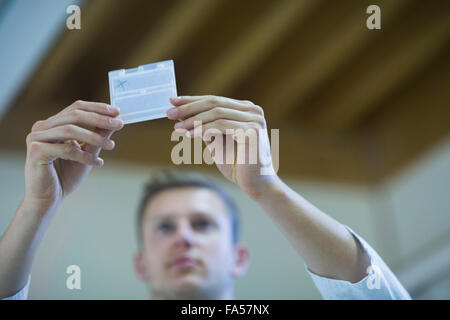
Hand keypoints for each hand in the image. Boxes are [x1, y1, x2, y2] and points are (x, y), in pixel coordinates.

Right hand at [23, 100, 123, 215]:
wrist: (48, 200)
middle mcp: (42, 128)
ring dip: (94, 137)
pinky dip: (84, 156)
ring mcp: (36, 138)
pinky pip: (66, 149)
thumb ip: (98, 136)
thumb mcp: (88, 152)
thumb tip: (114, 121)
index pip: (76, 108)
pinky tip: (97, 163)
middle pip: (74, 115)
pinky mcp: (36, 152)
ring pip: (70, 130)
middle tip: (119, 124)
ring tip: (111, 145)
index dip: (97, 108)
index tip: (117, 112)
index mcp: (52, 124)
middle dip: (99, 119)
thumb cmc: (65, 176)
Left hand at [167, 95, 278, 198]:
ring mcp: (254, 119)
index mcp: (245, 110)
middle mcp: (252, 111)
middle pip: (214, 103)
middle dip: (189, 108)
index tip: (172, 102)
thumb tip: (180, 114)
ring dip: (193, 120)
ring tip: (177, 128)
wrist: (256, 184)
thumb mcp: (215, 141)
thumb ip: (203, 127)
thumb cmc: (236, 164)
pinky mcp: (252, 130)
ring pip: (216, 113)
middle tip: (169, 113)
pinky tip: (190, 134)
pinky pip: (222, 125)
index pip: (214, 100)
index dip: (192, 100)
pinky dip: (203, 129)